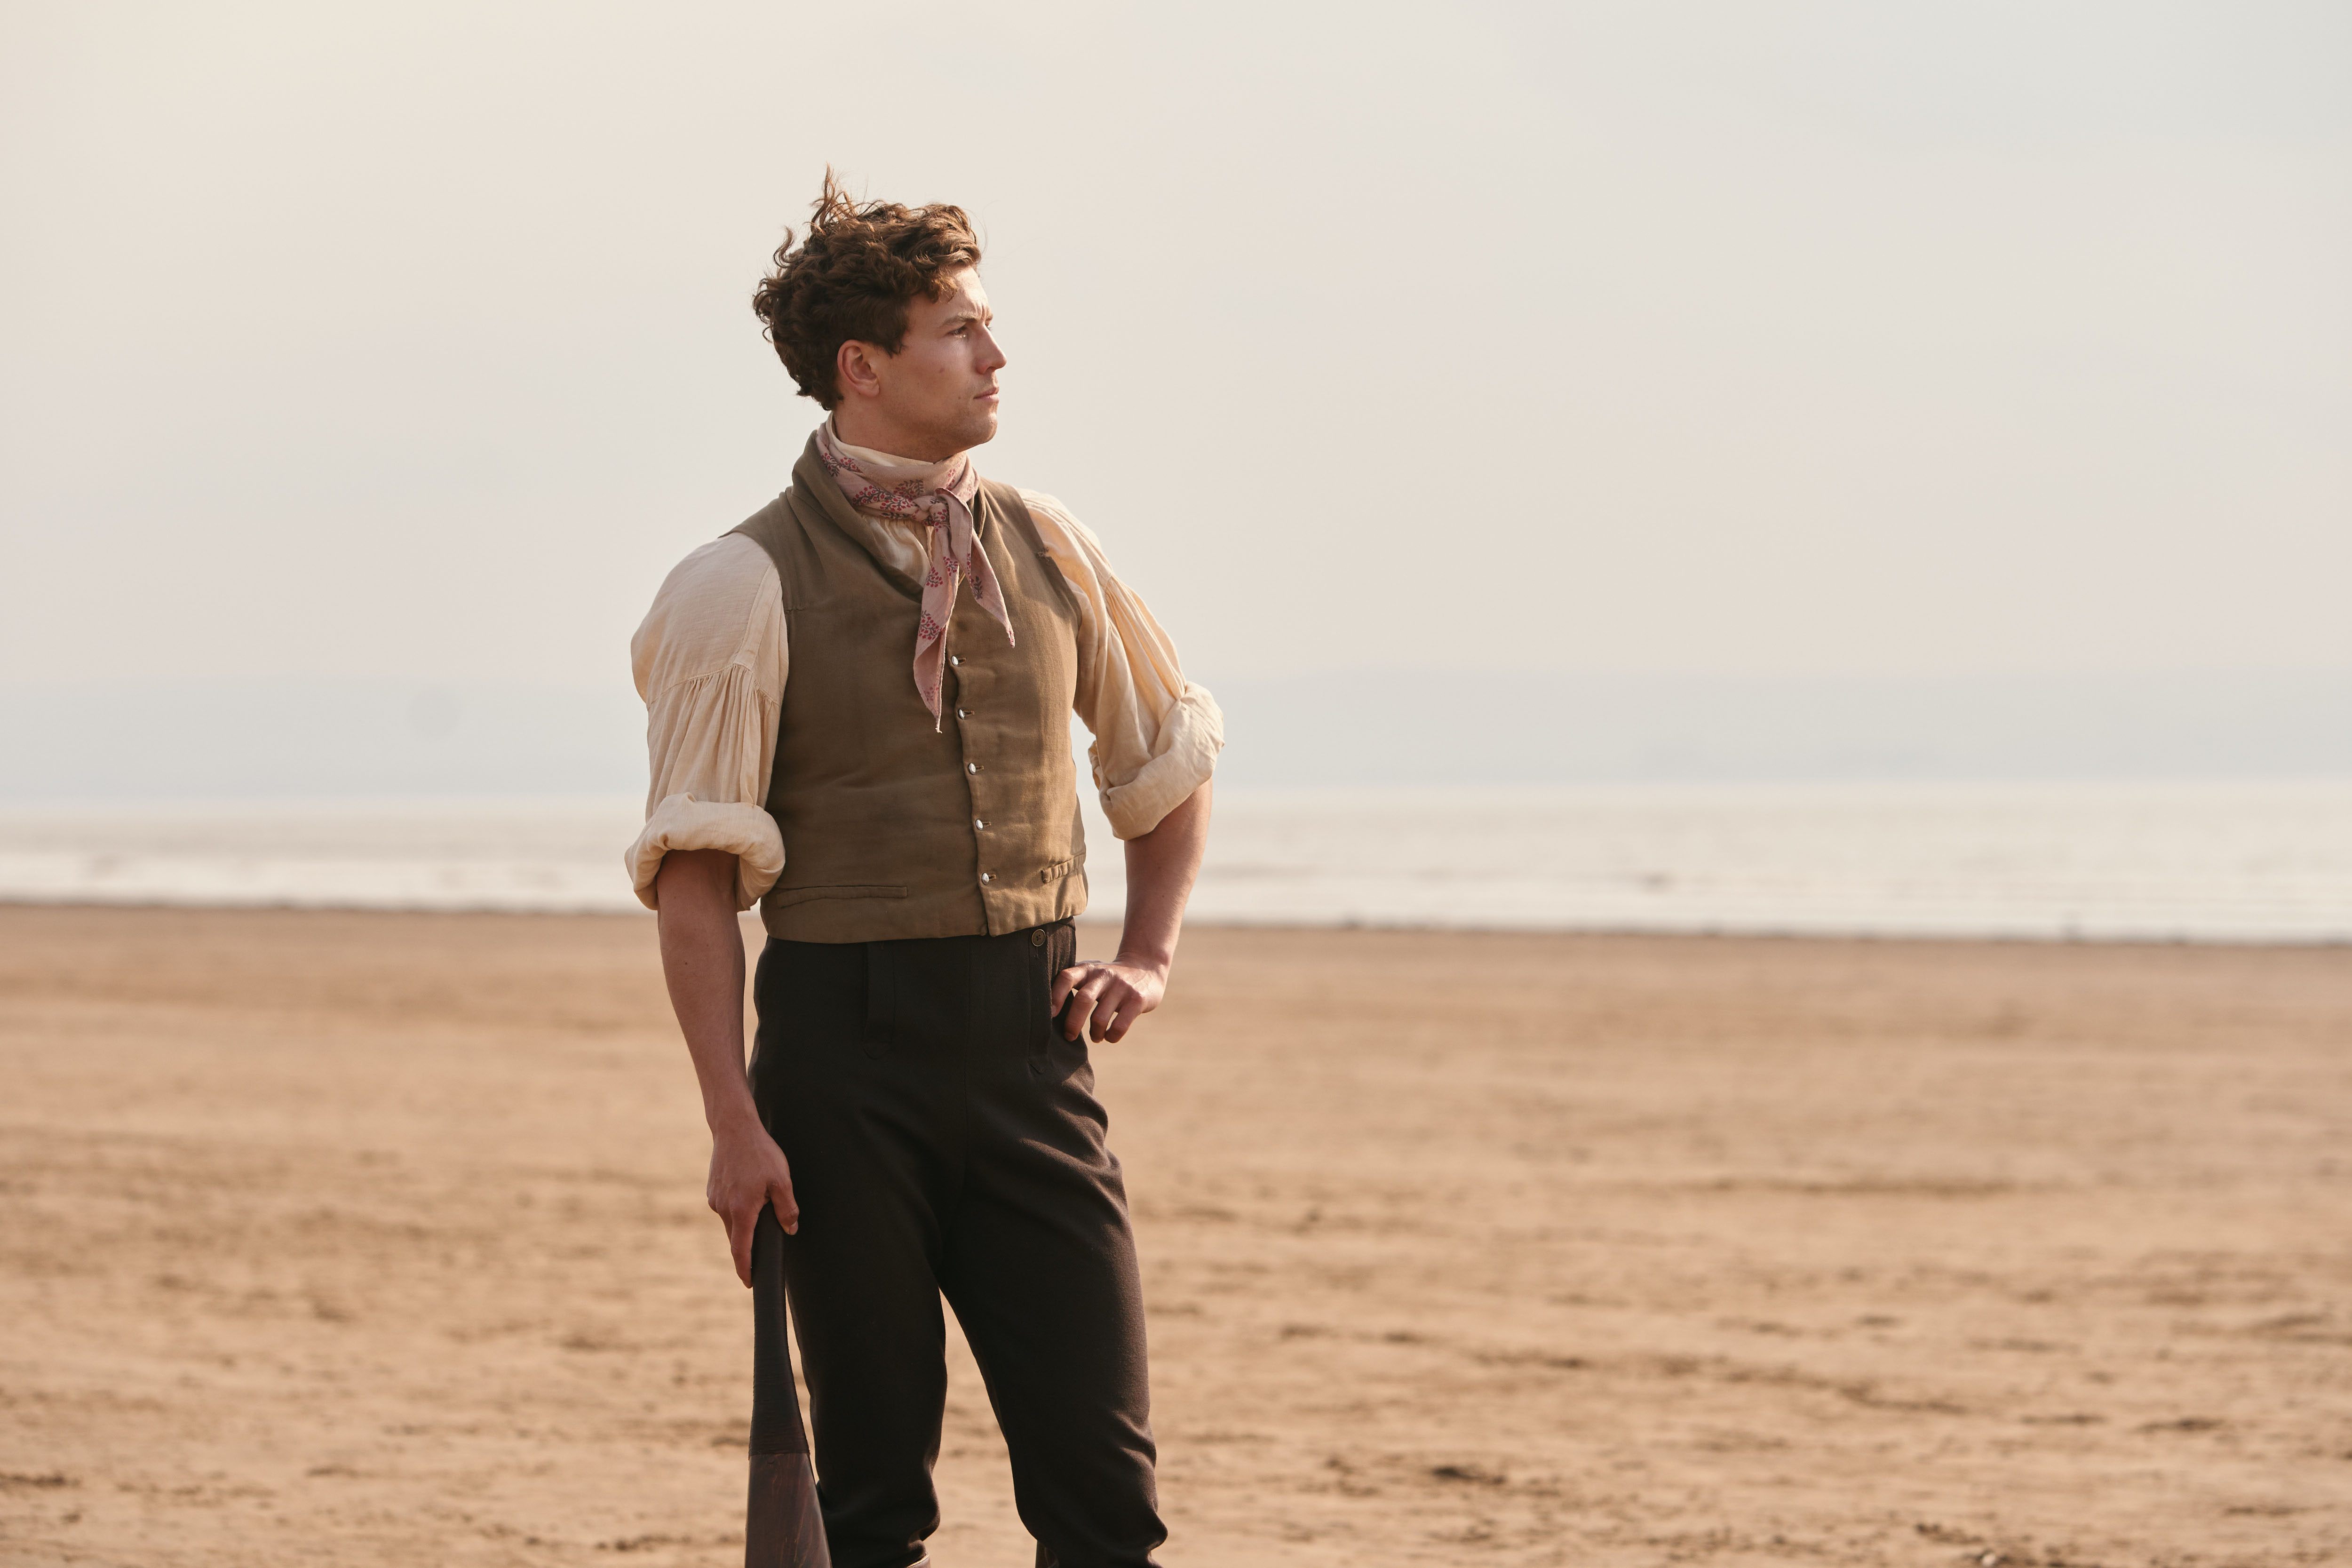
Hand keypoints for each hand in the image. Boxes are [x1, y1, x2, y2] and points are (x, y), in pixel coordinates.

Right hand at [707, 1117, 798, 1286]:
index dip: (745, 1269)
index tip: (749, 1283)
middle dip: (748, 1246)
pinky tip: (749, 1192)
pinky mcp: (712, 1191)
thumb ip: (787, 1208)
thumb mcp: (782, 1180)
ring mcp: (715, 1200)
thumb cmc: (761, 1153)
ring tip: (760, 1206)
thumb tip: (791, 1229)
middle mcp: (724, 1208)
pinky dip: (738, 1210)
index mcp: (742, 1210)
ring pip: (732, 1222)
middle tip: (763, 1249)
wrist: (734, 1128)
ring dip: (744, 1223)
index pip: (741, 1250)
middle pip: (737, 1238)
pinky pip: (726, 1208)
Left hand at [1050, 957, 1167, 1043]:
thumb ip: (1072, 982)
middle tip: (1069, 1037)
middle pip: (1083, 1000)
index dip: (1055, 996)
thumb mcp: (1091, 972)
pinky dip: (1111, 1037)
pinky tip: (1109, 1036)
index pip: (1066, 977)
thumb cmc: (1109, 978)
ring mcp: (1122, 987)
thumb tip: (1043, 1008)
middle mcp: (1104, 975)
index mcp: (1088, 969)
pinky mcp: (1137, 1000)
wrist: (1146, 968)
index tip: (1050, 1015)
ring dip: (1094, 1033)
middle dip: (1072, 1024)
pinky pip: (1119, 1026)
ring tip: (1096, 1037)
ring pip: (1100, 1017)